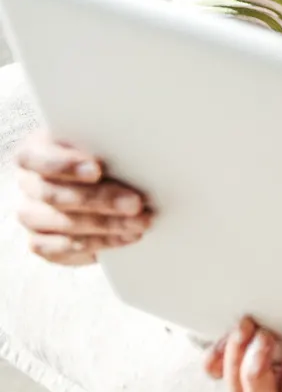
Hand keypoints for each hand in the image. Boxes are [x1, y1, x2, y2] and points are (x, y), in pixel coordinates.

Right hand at [14, 131, 150, 264]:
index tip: (97, 170)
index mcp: (36, 151)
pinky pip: (61, 250)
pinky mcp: (41, 242)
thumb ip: (111, 145)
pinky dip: (96, 244)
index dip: (64, 165)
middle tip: (136, 204)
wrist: (105, 183)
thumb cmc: (106, 154)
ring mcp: (32, 215)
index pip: (35, 157)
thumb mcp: (106, 142)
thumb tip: (142, 150)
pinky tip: (124, 238)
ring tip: (139, 224)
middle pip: (54, 195)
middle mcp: (29, 184)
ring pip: (60, 224)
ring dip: (104, 226)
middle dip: (99, 201)